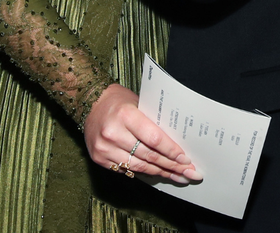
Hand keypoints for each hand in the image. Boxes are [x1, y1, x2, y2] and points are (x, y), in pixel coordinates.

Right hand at [84, 84, 202, 183]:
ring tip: (177, 177)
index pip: (154, 139)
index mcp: (125, 115)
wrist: (90, 102)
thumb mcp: (139, 103)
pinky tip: (157, 174)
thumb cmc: (118, 101)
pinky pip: (127, 169)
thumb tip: (177, 144)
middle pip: (149, 155)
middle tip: (189, 173)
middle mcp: (113, 133)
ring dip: (161, 172)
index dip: (172, 151)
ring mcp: (105, 148)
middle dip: (172, 166)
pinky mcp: (99, 158)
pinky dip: (144, 172)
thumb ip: (153, 122)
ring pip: (139, 166)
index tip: (186, 159)